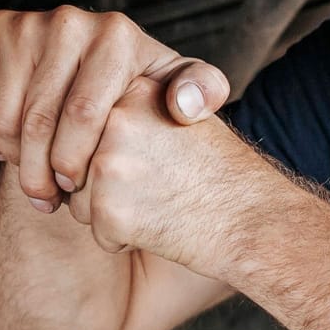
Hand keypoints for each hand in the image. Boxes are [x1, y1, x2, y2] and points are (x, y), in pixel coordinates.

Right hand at [0, 7, 229, 210]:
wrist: (103, 65)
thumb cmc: (145, 91)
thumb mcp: (185, 92)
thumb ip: (203, 95)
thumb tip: (183, 104)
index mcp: (116, 36)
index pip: (82, 115)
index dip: (73, 163)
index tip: (76, 188)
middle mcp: (70, 21)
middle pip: (39, 119)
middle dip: (40, 172)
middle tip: (49, 198)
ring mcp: (29, 24)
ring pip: (6, 115)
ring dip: (14, 161)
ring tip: (35, 179)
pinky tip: (8, 151)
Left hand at [64, 77, 271, 276]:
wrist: (256, 221)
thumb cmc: (221, 174)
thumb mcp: (183, 115)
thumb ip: (134, 107)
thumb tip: (73, 120)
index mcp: (134, 90)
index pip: (92, 127)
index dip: (124, 152)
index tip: (160, 159)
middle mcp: (117, 119)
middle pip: (78, 161)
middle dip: (110, 184)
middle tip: (163, 184)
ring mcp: (111, 163)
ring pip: (81, 199)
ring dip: (113, 212)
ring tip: (162, 204)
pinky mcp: (108, 208)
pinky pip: (97, 233)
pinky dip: (122, 240)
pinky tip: (162, 227)